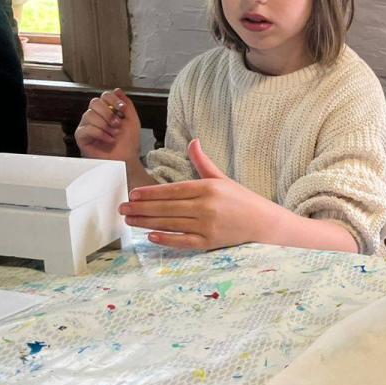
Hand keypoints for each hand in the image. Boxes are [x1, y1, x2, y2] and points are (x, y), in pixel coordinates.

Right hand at [75, 89, 141, 164]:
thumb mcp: (132, 120)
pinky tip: (109, 140)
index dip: (113, 99)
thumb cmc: (128, 142)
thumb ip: (126, 104)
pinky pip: (86, 128)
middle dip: (109, 113)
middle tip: (118, 124)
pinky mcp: (81, 137)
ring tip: (114, 134)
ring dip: (106, 125)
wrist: (126, 159)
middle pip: (94, 102)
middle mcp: (94, 116)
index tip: (122, 109)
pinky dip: (100, 134)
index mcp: (106, 111)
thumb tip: (118, 90)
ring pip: (89, 115)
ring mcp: (86, 126)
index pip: (103, 96)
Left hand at [120, 139, 273, 249]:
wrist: (263, 223)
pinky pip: (183, 241)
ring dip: (147, 222)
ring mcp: (208, 226)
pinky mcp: (210, 242)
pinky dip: (167, 240)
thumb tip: (193, 142)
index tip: (133, 194)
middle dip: (142, 208)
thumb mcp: (222, 178)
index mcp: (208, 188)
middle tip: (122, 209)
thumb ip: (203, 162)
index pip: (173, 190)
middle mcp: (206, 207)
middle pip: (167, 208)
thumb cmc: (241, 199)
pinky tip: (151, 237)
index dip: (151, 193)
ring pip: (171, 224)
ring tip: (130, 220)